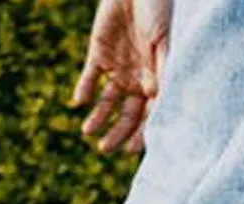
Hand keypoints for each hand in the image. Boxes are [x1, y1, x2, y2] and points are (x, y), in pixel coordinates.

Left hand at [71, 0, 171, 155]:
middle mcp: (137, 81)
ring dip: (98, 118)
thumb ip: (160, 69)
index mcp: (156, 83)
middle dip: (117, 133)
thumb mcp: (163, 42)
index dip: (140, 134)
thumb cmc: (159, 13)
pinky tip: (80, 102)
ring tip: (87, 132)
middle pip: (126, 115)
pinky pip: (90, 76)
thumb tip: (155, 96)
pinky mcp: (99, 53)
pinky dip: (84, 89)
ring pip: (107, 101)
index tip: (130, 150)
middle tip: (105, 149)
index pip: (148, 117)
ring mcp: (118, 68)